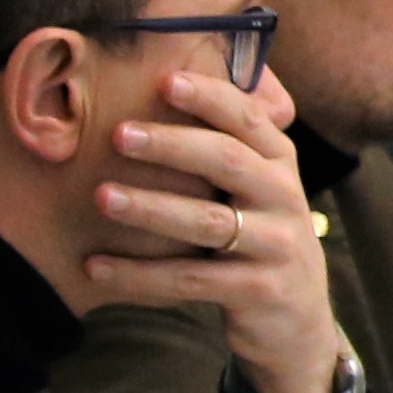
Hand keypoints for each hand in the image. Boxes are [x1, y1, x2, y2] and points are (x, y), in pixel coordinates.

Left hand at [77, 67, 346, 392]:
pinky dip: (138, 274)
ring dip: (151, 207)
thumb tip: (171, 76)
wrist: (298, 316)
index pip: (248, 119)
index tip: (163, 80)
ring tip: (101, 196)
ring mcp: (277, 245)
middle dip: (172, 145)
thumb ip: (229, 143)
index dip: (210, 97)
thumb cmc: (259, 235)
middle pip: (229, 162)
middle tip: (118, 134)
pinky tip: (94, 265)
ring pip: (208, 222)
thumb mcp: (257, 186)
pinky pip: (190, 280)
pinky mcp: (260, 291)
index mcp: (280, 163)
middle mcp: (285, 198)